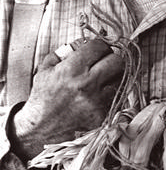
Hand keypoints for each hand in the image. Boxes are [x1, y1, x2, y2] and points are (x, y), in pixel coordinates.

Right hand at [10, 37, 124, 160]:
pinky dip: (110, 94)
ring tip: (101, 80)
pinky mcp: (102, 115)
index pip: (100, 47)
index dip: (100, 46)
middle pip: (118, 61)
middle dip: (112, 58)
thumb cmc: (42, 97)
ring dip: (113, 77)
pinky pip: (115, 98)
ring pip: (121, 80)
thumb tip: (84, 41)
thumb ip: (64, 51)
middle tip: (105, 62)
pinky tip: (98, 95)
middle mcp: (86, 85)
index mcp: (71, 70)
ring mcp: (96, 102)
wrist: (40, 129)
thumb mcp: (46, 69)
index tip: (98, 50)